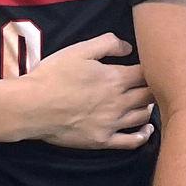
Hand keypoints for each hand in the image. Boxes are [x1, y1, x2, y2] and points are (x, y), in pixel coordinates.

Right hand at [15, 35, 154, 148]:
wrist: (32, 106)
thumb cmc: (53, 75)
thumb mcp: (79, 50)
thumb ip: (107, 43)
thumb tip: (129, 47)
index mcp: (115, 78)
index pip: (146, 73)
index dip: (150, 68)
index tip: (149, 67)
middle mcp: (119, 102)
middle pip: (149, 95)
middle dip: (154, 88)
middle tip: (153, 84)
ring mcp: (112, 123)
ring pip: (143, 116)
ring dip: (149, 108)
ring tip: (147, 102)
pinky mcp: (103, 140)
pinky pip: (131, 141)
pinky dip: (143, 136)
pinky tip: (146, 130)